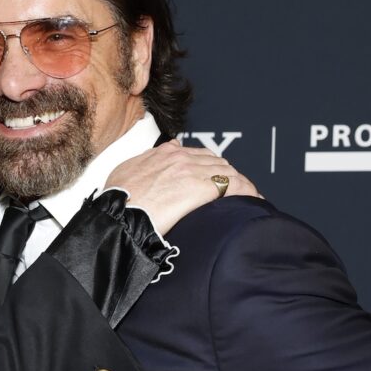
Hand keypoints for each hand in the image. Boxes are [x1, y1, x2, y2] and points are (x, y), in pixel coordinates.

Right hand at [104, 139, 259, 237]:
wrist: (118, 216)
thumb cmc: (118, 201)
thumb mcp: (127, 172)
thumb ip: (147, 161)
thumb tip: (160, 153)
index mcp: (165, 153)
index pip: (198, 155)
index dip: (210, 168)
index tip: (215, 180)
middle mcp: (180, 157)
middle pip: (216, 162)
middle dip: (227, 176)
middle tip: (235, 193)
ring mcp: (191, 171)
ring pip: (226, 171)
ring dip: (239, 185)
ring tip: (248, 198)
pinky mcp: (200, 188)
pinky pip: (233, 185)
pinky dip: (246, 192)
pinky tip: (252, 200)